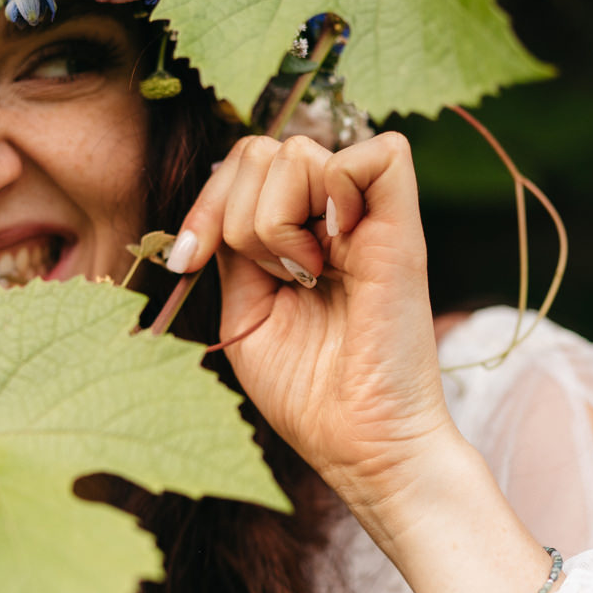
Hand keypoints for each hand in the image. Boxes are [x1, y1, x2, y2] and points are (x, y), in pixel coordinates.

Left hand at [171, 131, 458, 517]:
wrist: (359, 443)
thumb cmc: (307, 392)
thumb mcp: (245, 312)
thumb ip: (232, 250)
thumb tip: (218, 197)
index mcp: (296, 234)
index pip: (242, 164)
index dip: (205, 203)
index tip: (189, 262)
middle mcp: (332, 217)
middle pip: (261, 149)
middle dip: (234, 212)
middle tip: (268, 276)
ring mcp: (368, 218)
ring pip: (298, 150)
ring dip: (275, 219)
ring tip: (304, 275)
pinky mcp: (403, 228)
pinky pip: (376, 154)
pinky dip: (336, 191)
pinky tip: (335, 247)